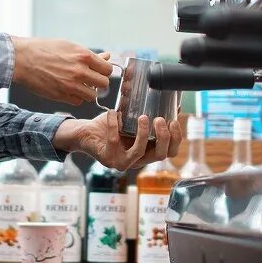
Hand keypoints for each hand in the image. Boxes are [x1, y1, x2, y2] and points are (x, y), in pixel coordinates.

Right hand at [10, 37, 113, 107]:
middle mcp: (80, 71)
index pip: (107, 69)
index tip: (99, 70)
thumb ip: (89, 55)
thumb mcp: (69, 46)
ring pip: (92, 96)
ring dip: (88, 91)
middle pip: (104, 84)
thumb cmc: (44, 49)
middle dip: (99, 82)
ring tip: (79, 84)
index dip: (104, 70)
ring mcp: (71, 86)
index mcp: (84, 56)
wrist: (22, 59)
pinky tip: (69, 89)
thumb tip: (106, 57)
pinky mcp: (61, 96)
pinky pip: (78, 101)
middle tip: (90, 78)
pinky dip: (76, 97)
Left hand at [54, 110, 183, 171]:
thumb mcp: (132, 120)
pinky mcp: (107, 158)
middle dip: (164, 137)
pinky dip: (114, 124)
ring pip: (139, 152)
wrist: (86, 133)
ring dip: (143, 133)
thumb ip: (149, 114)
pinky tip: (113, 112)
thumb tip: (169, 101)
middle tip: (160, 119)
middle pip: (160, 155)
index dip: (176, 138)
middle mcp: (137, 160)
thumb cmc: (111, 126)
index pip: (170, 152)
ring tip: (143, 117)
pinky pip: (114, 141)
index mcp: (147, 151)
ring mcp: (122, 162)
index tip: (174, 121)